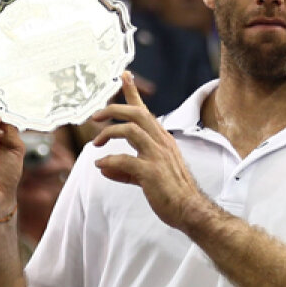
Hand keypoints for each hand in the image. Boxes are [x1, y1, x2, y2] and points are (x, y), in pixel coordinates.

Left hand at [91, 72, 208, 231]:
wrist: (190, 211)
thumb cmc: (171, 194)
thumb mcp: (146, 177)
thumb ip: (125, 170)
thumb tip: (103, 168)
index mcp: (162, 140)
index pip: (145, 111)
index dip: (132, 93)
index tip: (123, 76)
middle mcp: (161, 143)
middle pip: (137, 113)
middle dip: (113, 110)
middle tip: (95, 116)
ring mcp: (158, 156)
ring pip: (130, 130)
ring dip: (109, 133)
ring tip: (96, 144)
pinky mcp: (152, 172)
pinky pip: (125, 160)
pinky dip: (109, 161)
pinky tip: (100, 166)